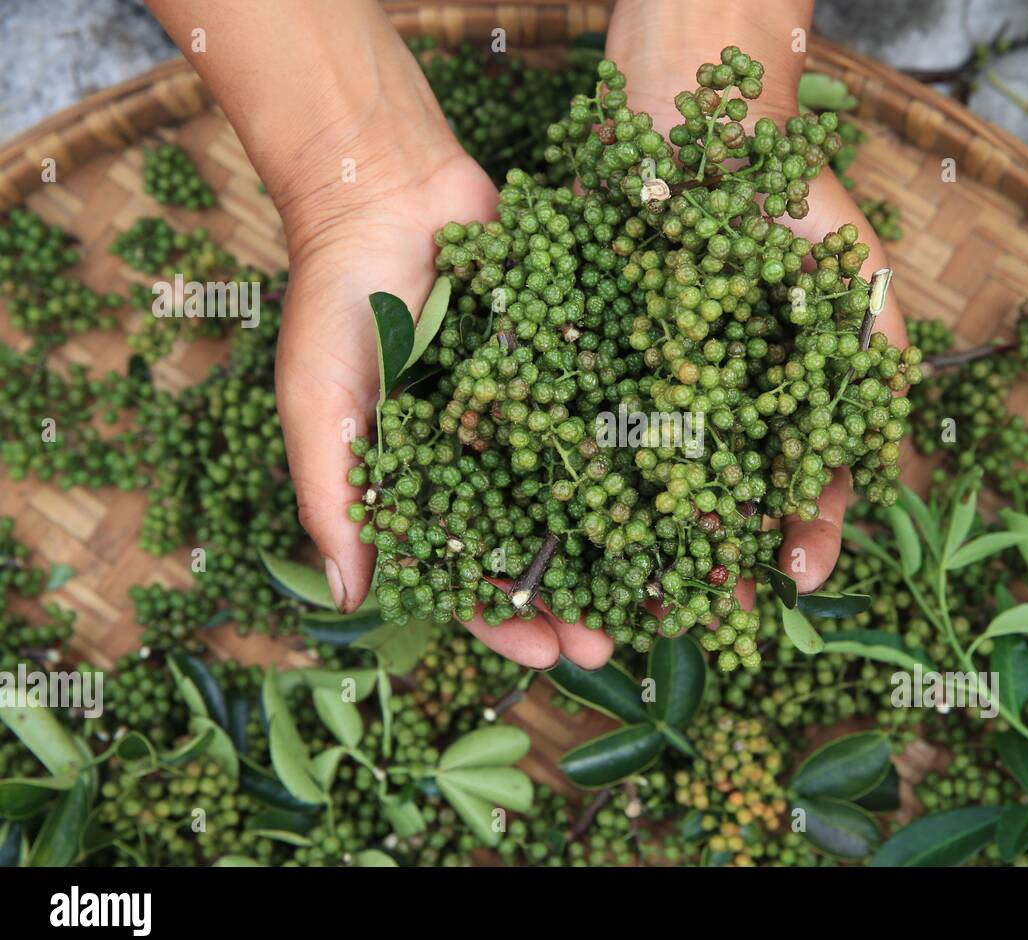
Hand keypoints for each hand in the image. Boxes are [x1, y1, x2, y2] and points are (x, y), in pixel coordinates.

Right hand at [146, 0, 616, 668]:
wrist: (387, 191)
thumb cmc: (336, 301)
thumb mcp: (322, 402)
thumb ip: (335, 494)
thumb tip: (350, 596)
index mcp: (433, 483)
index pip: (469, 572)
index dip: (504, 617)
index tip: (544, 652)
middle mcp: (495, 459)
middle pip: (545, 546)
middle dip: (579, 599)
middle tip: (618, 643)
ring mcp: (544, 412)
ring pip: (594, 492)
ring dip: (630, 544)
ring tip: (671, 589)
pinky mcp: (582, 360)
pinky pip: (622, 412)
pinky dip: (655, 449)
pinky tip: (696, 486)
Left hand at [607, 0, 908, 597]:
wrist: (697, 114)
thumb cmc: (790, 199)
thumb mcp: (856, 287)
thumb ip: (872, 374)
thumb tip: (876, 476)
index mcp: (774, 405)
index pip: (790, 492)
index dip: (796, 539)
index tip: (788, 579)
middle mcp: (709, 410)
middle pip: (710, 504)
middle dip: (706, 562)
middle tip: (700, 613)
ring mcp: (644, 389)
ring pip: (639, 481)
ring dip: (635, 542)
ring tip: (628, 592)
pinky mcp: (584, 359)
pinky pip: (576, 423)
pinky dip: (571, 468)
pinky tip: (566, 510)